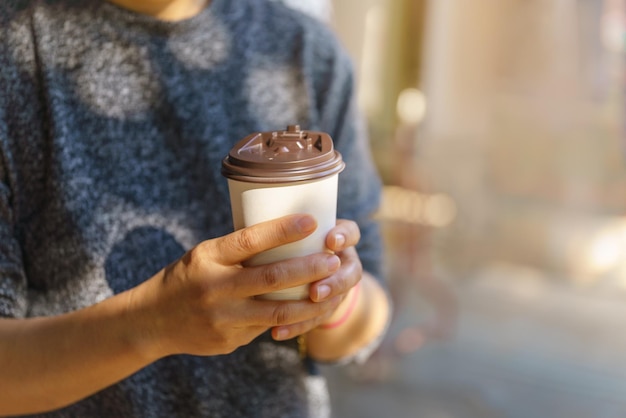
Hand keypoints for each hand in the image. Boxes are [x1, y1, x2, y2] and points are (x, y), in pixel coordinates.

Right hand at [128, 214, 342, 358]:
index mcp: (208, 258)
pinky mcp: (229, 341)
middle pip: (271, 277)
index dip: (283, 229)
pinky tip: (309, 311)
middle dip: (308, 268)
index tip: (311, 220)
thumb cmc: (187, 277)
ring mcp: (222, 319)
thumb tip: (287, 238)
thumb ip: (238, 251)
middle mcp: (215, 288)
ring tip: (330, 289)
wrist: (152, 322)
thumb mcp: (205, 255)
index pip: (250, 239)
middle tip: (333, 260)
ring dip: (310, 301)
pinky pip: (268, 328)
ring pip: (277, 312)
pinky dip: (291, 319)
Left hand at [271, 219, 362, 339]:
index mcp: (336, 238)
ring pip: (337, 299)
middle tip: (315, 291)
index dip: (344, 236)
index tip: (330, 240)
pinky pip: (314, 320)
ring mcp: (336, 287)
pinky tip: (277, 332)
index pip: (351, 233)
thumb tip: (247, 217)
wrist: (296, 274)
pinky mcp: (323, 309)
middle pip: (351, 271)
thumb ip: (275, 229)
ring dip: (320, 307)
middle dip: (334, 282)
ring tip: (303, 311)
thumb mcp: (286, 232)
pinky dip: (296, 326)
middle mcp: (341, 262)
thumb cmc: (282, 243)